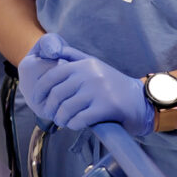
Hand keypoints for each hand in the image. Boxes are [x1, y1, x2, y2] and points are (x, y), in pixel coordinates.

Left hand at [21, 34, 153, 135]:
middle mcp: (90, 75)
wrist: (140, 99)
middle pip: (57, 94)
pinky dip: (73, 124)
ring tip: (63, 121)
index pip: (51, 76)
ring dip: (61, 119)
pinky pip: (80, 119)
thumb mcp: (93, 64)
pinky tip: (75, 124)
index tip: (37, 101)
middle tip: (53, 115)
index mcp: (84, 64)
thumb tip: (51, 51)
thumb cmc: (112, 84)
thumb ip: (73, 56)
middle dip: (50, 108)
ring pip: (66, 109)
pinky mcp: (106, 107)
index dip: (40, 90)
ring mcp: (98, 90)